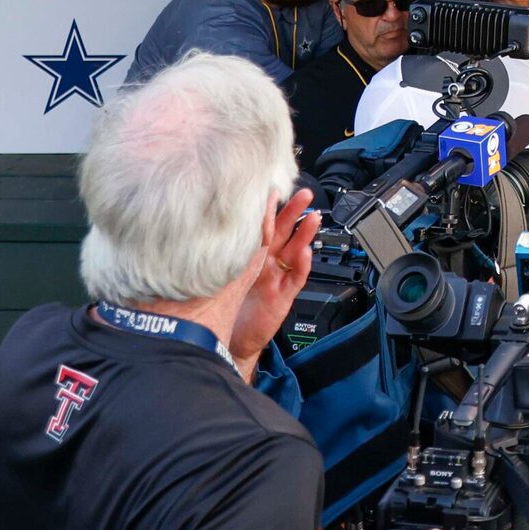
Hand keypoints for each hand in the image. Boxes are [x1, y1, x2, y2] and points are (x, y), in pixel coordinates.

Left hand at [227, 187, 321, 372]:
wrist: (232, 340)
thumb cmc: (225, 308)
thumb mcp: (225, 274)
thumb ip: (227, 252)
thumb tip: (216, 226)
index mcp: (252, 255)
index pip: (263, 226)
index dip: (270, 208)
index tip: (274, 188)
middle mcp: (266, 263)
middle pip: (284, 233)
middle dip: (295, 213)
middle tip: (305, 195)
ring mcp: (276, 278)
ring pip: (294, 251)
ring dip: (305, 234)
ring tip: (313, 218)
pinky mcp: (283, 296)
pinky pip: (296, 277)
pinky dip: (302, 265)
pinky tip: (306, 252)